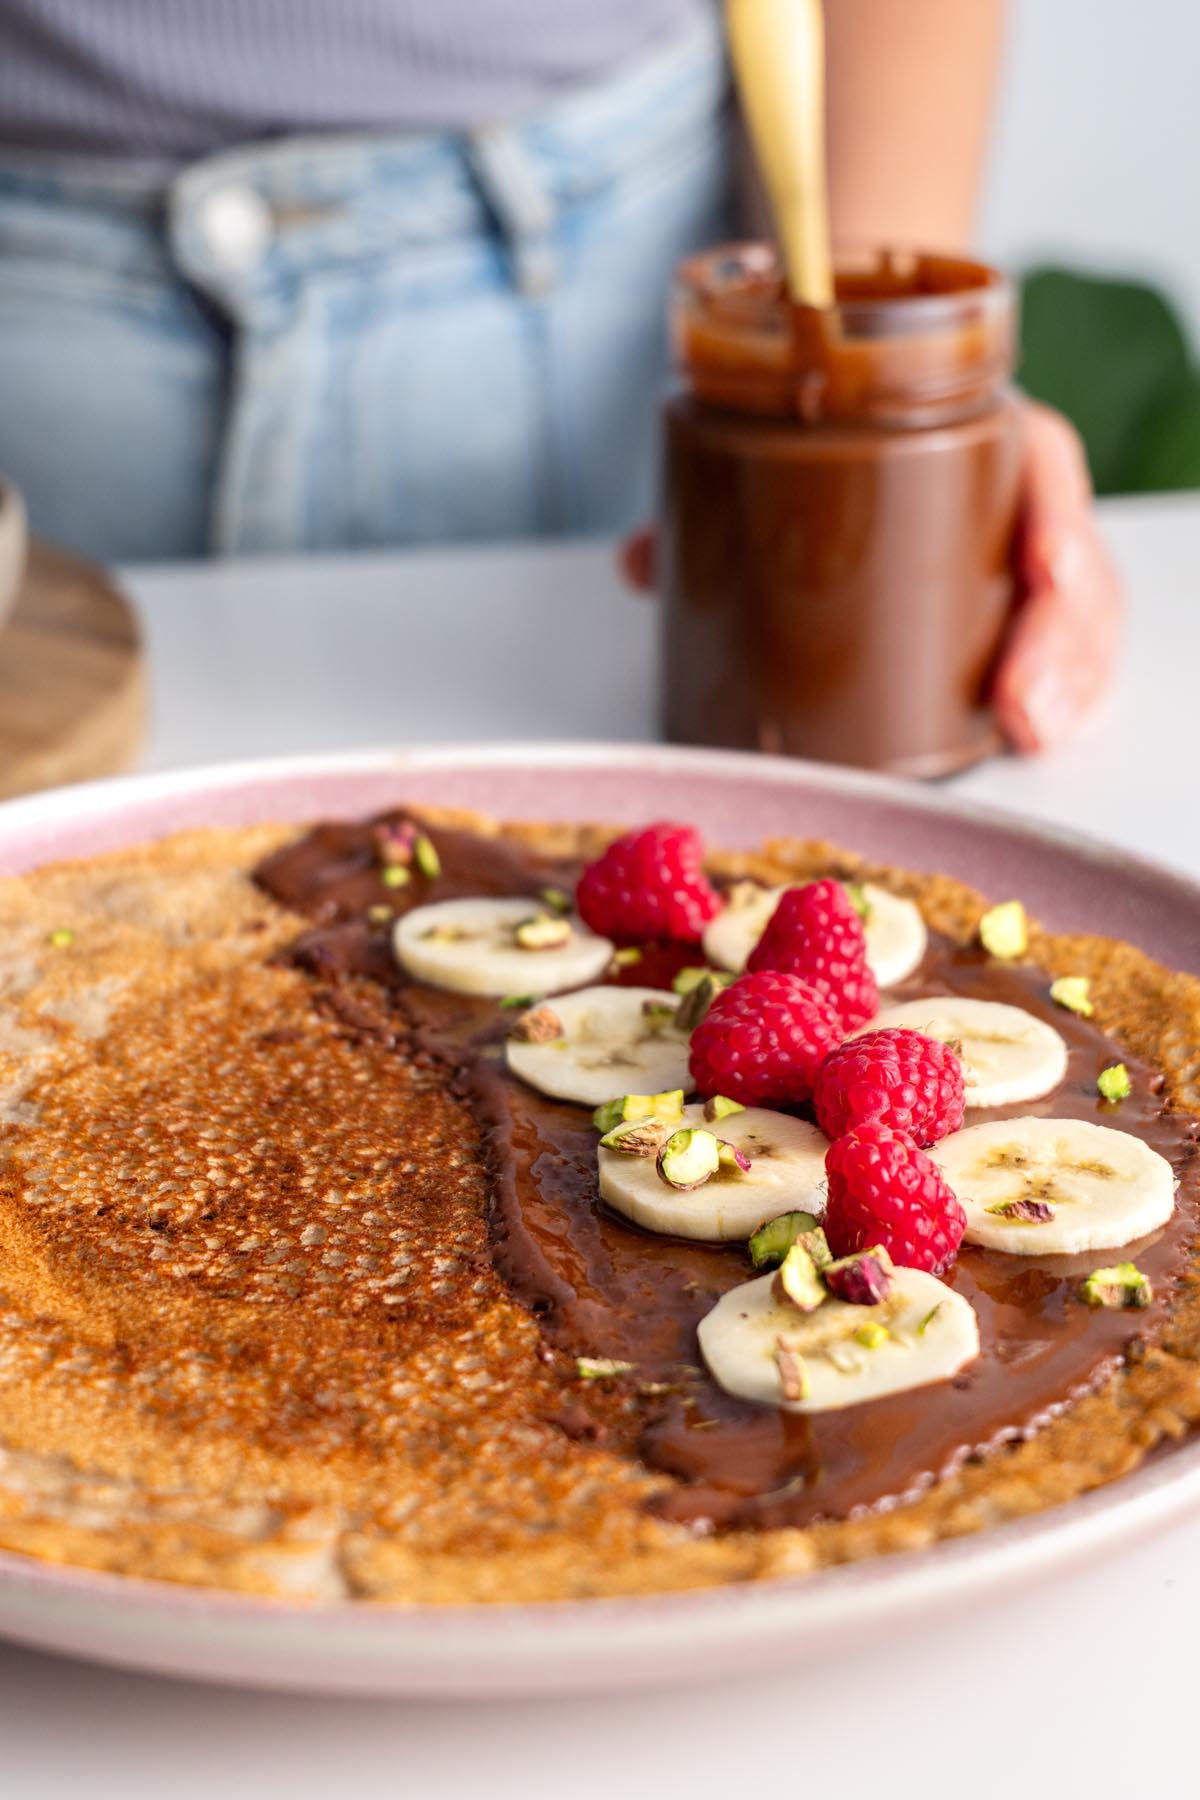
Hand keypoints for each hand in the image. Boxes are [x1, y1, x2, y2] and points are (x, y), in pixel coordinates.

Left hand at [618, 399, 1121, 755]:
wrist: (846, 438)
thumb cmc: (826, 452)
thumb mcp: (776, 462)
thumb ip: (716, 507)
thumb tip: (644, 562)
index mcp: (971, 439)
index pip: (1040, 466)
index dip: (1054, 518)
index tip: (1042, 567)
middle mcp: (1009, 499)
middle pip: (1069, 562)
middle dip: (1060, 637)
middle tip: (1021, 700)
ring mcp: (1018, 564)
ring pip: (1076, 617)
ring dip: (1066, 680)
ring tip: (1031, 728)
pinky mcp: (1013, 619)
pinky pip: (1058, 656)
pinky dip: (1057, 698)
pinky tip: (1039, 732)